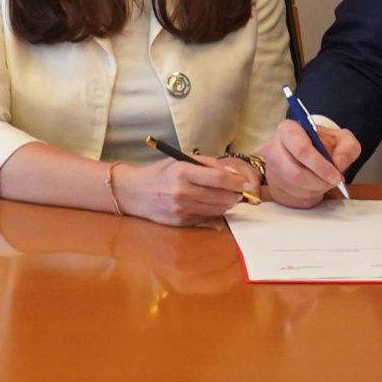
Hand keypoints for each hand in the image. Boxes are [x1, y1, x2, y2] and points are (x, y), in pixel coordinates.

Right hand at [111, 157, 250, 225]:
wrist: (136, 193)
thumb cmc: (161, 173)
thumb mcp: (181, 160)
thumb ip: (208, 164)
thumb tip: (233, 173)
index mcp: (182, 172)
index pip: (218, 179)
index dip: (237, 182)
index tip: (246, 184)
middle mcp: (182, 192)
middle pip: (221, 196)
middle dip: (235, 194)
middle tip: (239, 191)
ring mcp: (182, 210)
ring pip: (218, 209)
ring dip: (227, 204)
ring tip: (226, 196)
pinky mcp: (182, 222)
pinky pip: (207, 218)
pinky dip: (214, 211)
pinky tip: (210, 204)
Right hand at [260, 116, 360, 206]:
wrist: (310, 152)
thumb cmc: (323, 144)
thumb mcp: (342, 139)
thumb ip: (347, 147)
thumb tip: (339, 162)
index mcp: (287, 130)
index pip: (301, 150)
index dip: (320, 166)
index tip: (336, 176)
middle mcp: (273, 148)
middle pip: (295, 174)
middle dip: (319, 182)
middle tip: (334, 182)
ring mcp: (271, 169)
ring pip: (294, 189)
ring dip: (316, 190)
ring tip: (325, 182)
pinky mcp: (273, 187)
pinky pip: (292, 199)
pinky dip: (309, 198)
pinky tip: (315, 188)